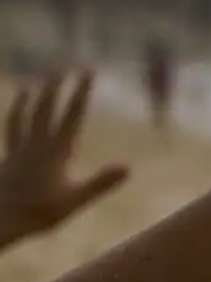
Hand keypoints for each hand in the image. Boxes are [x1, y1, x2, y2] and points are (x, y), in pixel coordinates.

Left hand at [0, 71, 128, 246]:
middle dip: (56, 86)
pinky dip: (13, 120)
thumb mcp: (74, 201)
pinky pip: (10, 132)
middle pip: (45, 108)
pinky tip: (15, 117)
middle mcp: (36, 145)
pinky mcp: (8, 160)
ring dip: (28, 100)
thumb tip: (128, 168)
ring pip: (23, 118)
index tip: (89, 71)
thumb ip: (100, 183)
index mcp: (56, 151)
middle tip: (63, 67)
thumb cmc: (37, 214)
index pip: (72, 115)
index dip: (81, 91)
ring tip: (30, 85)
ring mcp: (19, 151)